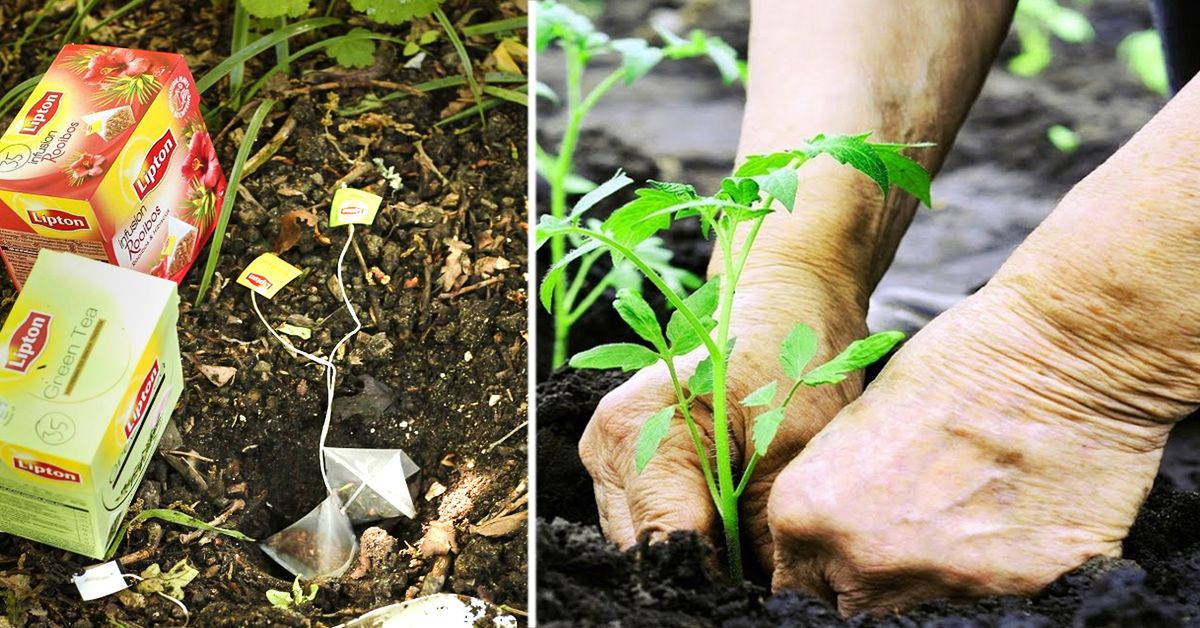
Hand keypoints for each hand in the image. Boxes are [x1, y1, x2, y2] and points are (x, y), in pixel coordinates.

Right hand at [579, 257, 868, 569]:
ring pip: (641, 542)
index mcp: (638, 433)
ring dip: (692, 555)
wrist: (784, 304)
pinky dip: (687, 533)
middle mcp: (607, 445)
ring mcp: (608, 454)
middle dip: (700, 572)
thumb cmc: (792, 359)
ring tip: (747, 553)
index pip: (664, 547)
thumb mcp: (793, 452)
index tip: (756, 596)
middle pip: (643, 551)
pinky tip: (728, 530)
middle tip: (759, 579)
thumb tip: (764, 598)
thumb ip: (764, 537)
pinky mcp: (621, 461)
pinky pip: (646, 520)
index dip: (712, 582)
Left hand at [767, 273, 1174, 613]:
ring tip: (965, 513)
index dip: (824, 563)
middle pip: (854, 604)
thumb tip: (831, 535)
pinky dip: (1001, 569)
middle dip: (871, 577)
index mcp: (807, 513)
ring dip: (934, 573)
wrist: (1060, 354)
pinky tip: (1013, 518)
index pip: (798, 579)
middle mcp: (864, 560)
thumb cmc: (954, 363)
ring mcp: (940, 583)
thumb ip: (833, 492)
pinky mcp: (1018, 591)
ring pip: (923, 607)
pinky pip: (995, 599)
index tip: (847, 546)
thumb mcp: (856, 424)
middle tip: (906, 530)